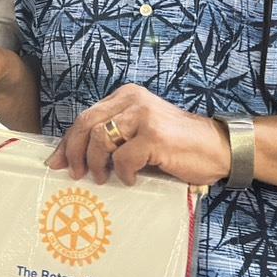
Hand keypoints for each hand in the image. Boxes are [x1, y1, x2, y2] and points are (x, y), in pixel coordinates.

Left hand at [48, 85, 228, 186]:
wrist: (219, 148)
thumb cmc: (178, 146)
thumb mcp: (142, 132)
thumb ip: (115, 137)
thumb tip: (76, 159)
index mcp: (127, 96)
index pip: (86, 116)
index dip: (68, 141)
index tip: (58, 162)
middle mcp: (133, 100)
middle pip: (86, 124)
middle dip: (74, 152)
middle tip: (76, 174)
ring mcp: (144, 116)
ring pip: (100, 139)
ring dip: (96, 164)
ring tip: (103, 179)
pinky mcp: (154, 135)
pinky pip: (123, 158)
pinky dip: (123, 173)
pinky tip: (132, 179)